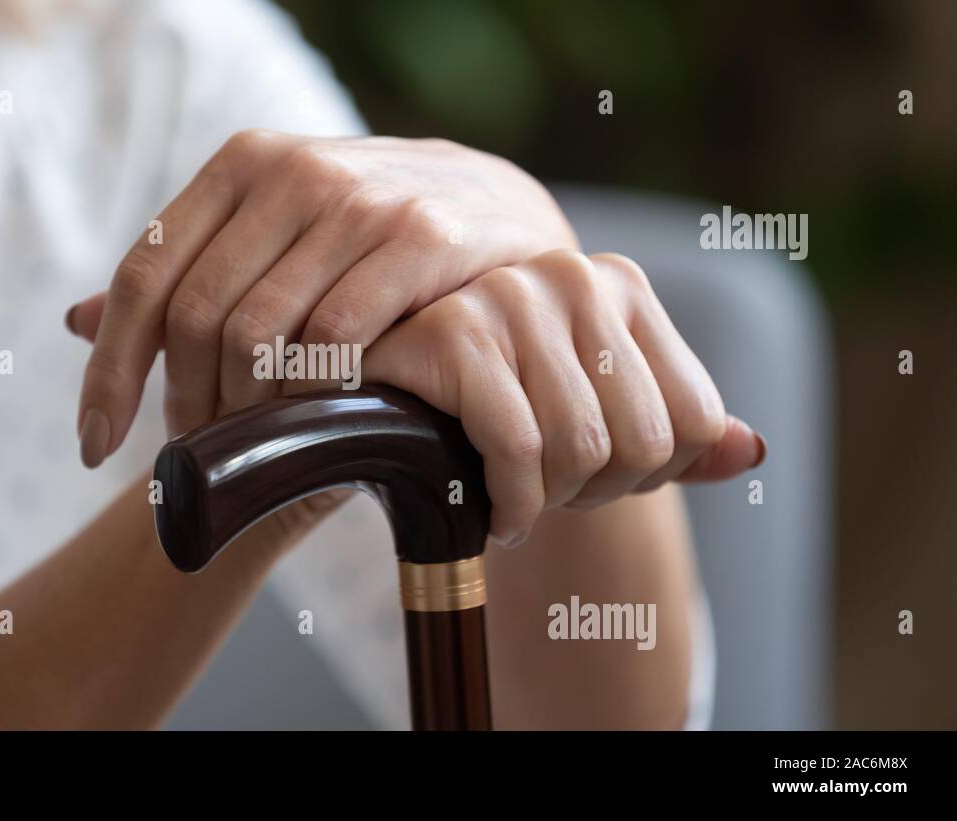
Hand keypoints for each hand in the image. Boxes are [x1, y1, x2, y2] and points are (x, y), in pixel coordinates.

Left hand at [67, 130, 576, 464]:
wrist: (499, 204)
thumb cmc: (367, 235)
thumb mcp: (274, 231)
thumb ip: (187, 272)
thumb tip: (74, 322)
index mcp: (240, 164)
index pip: (145, 277)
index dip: (109, 371)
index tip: (94, 445)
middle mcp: (290, 171)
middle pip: (195, 318)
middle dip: (184, 405)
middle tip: (197, 452)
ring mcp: (357, 201)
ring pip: (259, 336)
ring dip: (243, 413)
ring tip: (250, 447)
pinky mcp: (421, 236)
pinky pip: (336, 340)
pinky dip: (310, 397)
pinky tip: (313, 423)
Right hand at [359, 251, 764, 546]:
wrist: (385, 398)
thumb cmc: (494, 407)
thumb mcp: (594, 415)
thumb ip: (674, 433)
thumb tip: (749, 452)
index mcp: (623, 285)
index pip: (694, 419)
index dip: (648, 474)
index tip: (592, 478)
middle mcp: (574, 276)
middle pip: (641, 442)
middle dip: (593, 494)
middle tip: (545, 494)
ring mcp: (512, 296)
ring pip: (581, 451)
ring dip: (545, 504)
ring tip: (514, 498)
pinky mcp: (456, 332)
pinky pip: (518, 450)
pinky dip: (511, 504)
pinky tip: (492, 513)